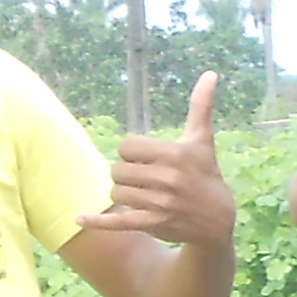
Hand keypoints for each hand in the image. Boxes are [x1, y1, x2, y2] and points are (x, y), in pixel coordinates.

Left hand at [84, 74, 236, 247]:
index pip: (127, 147)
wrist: (217, 219)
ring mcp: (160, 204)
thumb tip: (210, 73)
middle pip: (118, 170)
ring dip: (122, 192)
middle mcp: (167, 179)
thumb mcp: (202, 140)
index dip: (131, 152)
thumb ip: (201, 106)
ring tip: (140, 193)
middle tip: (142, 177)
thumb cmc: (205, 173)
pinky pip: (118, 222)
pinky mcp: (153, 224)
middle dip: (126, 173)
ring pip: (116, 193)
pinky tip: (78, 218)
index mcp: (174, 155)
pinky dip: (97, 222)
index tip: (145, 158)